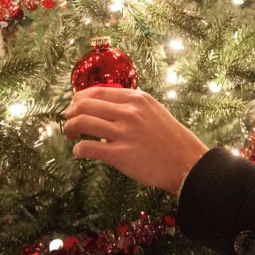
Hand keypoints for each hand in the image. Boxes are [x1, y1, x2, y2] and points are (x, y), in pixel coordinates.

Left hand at [64, 86, 207, 194]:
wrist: (186, 162)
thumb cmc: (171, 138)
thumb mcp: (154, 111)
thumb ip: (133, 105)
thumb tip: (107, 105)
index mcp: (137, 99)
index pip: (98, 92)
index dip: (80, 98)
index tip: (75, 106)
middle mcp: (129, 112)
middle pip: (85, 105)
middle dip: (70, 113)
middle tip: (68, 121)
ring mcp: (124, 133)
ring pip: (82, 122)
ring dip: (70, 128)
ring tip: (70, 135)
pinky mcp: (120, 154)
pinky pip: (88, 147)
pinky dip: (78, 149)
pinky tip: (79, 152)